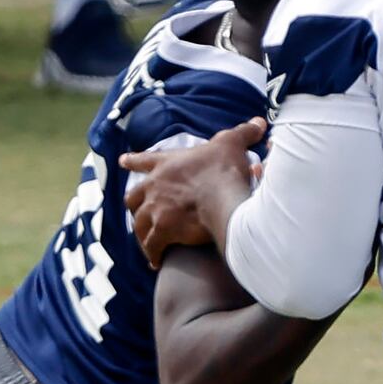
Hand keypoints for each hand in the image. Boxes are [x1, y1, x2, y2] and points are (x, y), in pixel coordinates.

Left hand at [121, 118, 264, 266]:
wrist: (222, 196)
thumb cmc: (224, 169)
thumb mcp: (232, 144)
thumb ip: (243, 133)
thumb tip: (259, 121)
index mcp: (167, 164)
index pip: (145, 160)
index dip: (134, 161)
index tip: (123, 161)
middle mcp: (155, 186)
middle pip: (133, 197)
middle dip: (135, 206)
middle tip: (138, 214)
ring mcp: (157, 209)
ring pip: (139, 224)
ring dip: (142, 234)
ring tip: (147, 244)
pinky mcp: (163, 231)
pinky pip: (152, 245)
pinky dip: (153, 254)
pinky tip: (156, 262)